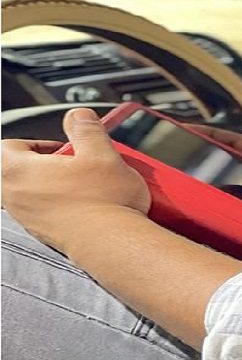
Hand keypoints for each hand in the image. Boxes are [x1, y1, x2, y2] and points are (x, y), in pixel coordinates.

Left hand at [1, 108, 150, 249]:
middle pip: (17, 172)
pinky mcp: (44, 235)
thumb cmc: (104, 202)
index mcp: (18, 171)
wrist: (113, 242)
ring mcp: (28, 219)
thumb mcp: (102, 153)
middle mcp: (15, 197)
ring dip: (53, 187)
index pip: (6, 147)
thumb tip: (78, 116)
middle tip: (73, 165)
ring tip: (84, 186)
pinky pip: (45, 214)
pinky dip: (61, 207)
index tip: (60, 147)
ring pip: (31, 194)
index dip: (33, 142)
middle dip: (44, 165)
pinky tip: (88, 207)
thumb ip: (86, 129)